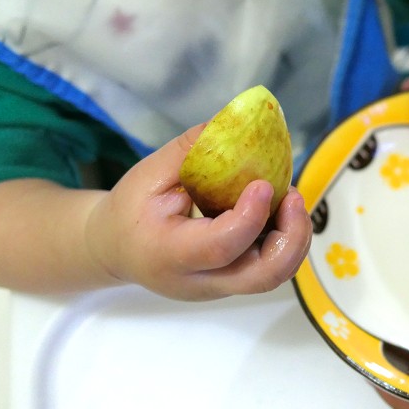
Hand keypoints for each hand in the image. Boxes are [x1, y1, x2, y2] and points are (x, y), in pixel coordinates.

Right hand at [85, 125, 312, 299]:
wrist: (114, 248)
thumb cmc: (130, 208)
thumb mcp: (150, 173)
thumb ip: (192, 150)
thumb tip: (236, 121)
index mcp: (169, 254)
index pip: (221, 247)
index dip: (250, 217)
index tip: (263, 183)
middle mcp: (199, 281)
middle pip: (263, 277)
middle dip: (291, 237)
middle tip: (293, 196)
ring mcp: (217, 288)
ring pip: (273, 276)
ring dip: (293, 237)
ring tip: (289, 199)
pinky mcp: (230, 282)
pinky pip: (268, 267)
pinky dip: (284, 239)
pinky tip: (278, 210)